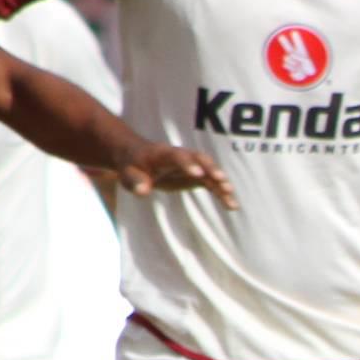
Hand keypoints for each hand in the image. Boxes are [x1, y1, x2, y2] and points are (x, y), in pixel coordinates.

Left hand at [116, 140, 235, 210]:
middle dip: (211, 169)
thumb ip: (135, 181)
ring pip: (210, 172)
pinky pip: (212, 184)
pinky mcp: (197, 177)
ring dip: (221, 182)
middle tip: (221, 180)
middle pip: (200, 159)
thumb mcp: (127, 174)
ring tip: (230, 195)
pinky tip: (232, 206)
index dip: (187, 164)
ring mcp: (192, 166)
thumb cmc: (132, 166)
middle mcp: (182, 157)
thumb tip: (142, 191)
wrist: (139, 158)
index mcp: (163, 153)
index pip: (177, 156)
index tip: (197, 174)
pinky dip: (222, 193)